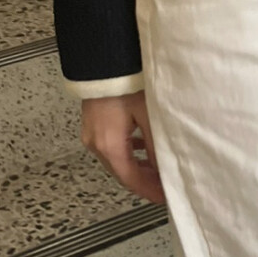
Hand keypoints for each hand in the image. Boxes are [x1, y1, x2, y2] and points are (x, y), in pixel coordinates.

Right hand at [81, 90, 165, 204]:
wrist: (103, 58)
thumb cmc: (124, 82)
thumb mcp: (148, 115)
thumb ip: (156, 144)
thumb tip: (165, 166)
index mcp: (110, 146)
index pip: (131, 179)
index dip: (149, 191)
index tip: (164, 197)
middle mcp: (97, 143)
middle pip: (122, 172)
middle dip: (144, 181)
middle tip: (164, 186)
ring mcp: (92, 133)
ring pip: (117, 160)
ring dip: (137, 167)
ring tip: (158, 169)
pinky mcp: (93, 123)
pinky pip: (111, 146)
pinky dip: (128, 152)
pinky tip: (141, 147)